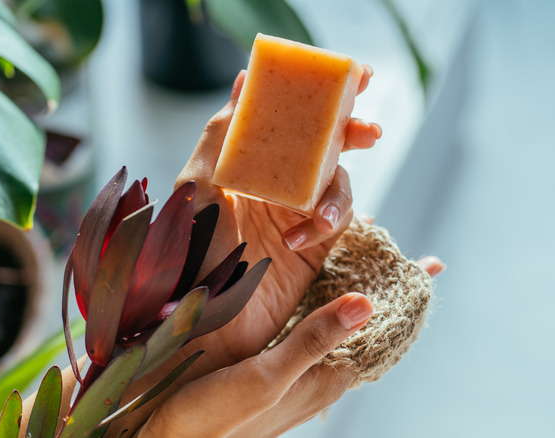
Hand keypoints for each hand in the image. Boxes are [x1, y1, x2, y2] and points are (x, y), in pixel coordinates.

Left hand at [108, 66, 381, 434]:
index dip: (320, 92)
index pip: (286, 115)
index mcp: (244, 161)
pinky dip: (332, 222)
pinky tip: (306, 240)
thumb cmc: (186, 259)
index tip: (355, 72)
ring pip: (336, 181)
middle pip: (320, 142)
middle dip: (349, 129)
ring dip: (338, 190)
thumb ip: (221, 136)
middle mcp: (272, 182)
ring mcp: (295, 213)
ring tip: (320, 221)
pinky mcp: (314, 245)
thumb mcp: (196, 191)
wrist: (200, 328)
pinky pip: (338, 219)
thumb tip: (244, 81)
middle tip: (368, 129)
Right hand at [137, 258, 444, 437]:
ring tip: (366, 257)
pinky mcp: (271, 365)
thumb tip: (367, 304)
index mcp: (322, 377)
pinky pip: (310, 328)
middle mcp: (316, 374)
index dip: (406, 300)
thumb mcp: (265, 378)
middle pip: (364, 325)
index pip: (381, 334)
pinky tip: (316, 284)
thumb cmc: (210, 416)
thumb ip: (314, 341)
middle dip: (384, 289)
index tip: (432, 265)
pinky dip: (321, 300)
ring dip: (353, 291)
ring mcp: (294, 370)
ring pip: (336, 323)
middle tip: (400, 252)